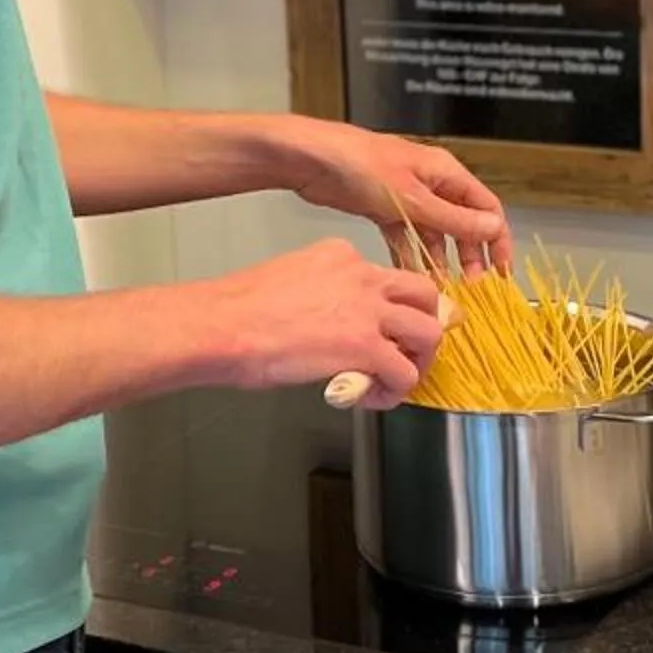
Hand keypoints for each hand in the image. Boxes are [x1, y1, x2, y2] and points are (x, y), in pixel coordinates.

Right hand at [200, 238, 445, 409]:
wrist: (223, 324)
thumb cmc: (238, 310)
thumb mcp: (289, 282)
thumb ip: (320, 299)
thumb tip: (327, 329)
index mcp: (340, 255)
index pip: (386, 279)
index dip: (387, 311)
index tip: (373, 332)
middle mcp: (362, 276)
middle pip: (424, 295)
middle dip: (422, 325)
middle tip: (406, 352)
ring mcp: (368, 310)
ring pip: (429, 332)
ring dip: (418, 361)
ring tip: (393, 379)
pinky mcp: (366, 346)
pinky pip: (405, 373)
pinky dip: (396, 392)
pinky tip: (372, 397)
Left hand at [288, 119, 513, 273]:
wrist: (310, 159)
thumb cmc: (361, 167)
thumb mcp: (412, 198)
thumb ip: (453, 218)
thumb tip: (494, 228)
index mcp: (445, 172)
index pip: (485, 206)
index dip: (496, 239)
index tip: (499, 271)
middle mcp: (430, 183)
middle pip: (461, 222)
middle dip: (468, 254)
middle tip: (469, 286)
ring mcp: (406, 196)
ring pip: (432, 232)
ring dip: (438, 258)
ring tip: (440, 287)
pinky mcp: (383, 207)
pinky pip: (405, 235)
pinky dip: (409, 254)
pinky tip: (410, 276)